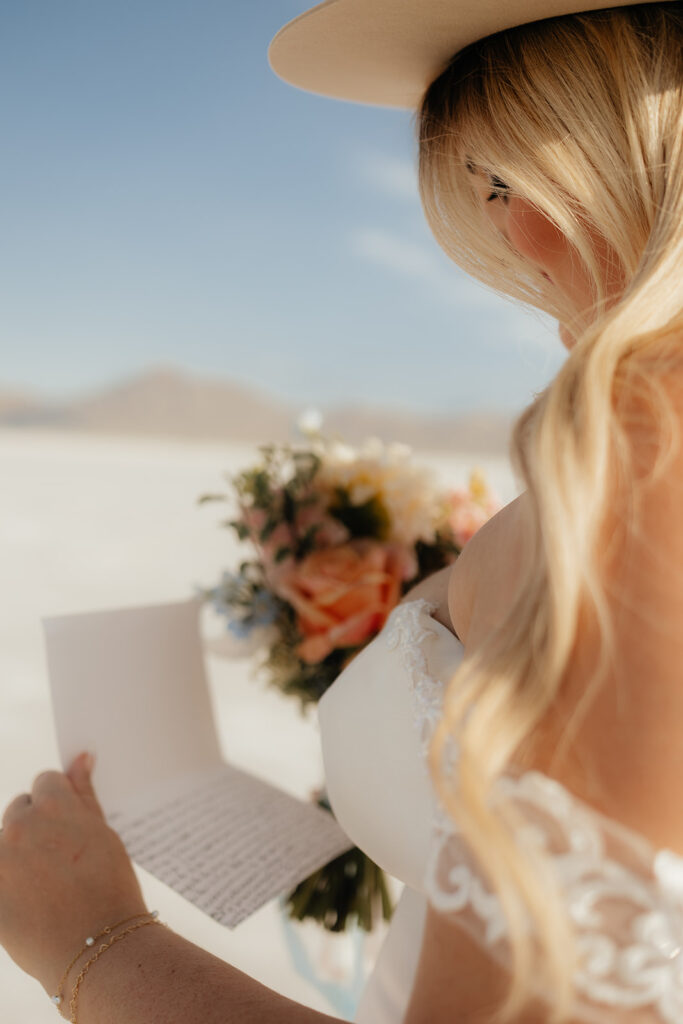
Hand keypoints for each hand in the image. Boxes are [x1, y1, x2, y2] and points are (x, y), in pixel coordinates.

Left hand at [0, 752, 148, 998]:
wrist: (96, 948)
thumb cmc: (108, 888)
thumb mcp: (103, 834)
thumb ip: (84, 793)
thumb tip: (81, 757)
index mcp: (53, 806)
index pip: (45, 782)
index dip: (59, 804)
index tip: (69, 827)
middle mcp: (20, 826)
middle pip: (21, 809)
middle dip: (37, 827)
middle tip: (60, 860)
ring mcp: (0, 858)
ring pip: (5, 840)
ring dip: (18, 853)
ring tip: (45, 885)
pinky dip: (9, 880)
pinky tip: (28, 900)